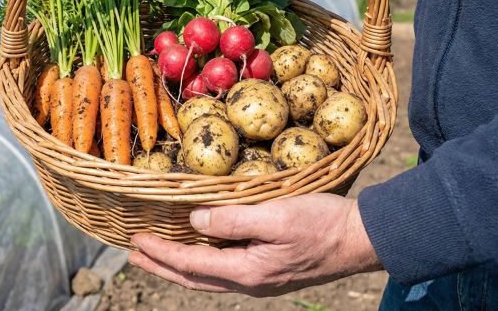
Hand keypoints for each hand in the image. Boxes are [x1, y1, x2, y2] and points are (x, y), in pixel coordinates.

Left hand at [128, 194, 381, 296]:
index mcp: (247, 271)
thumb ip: (232, 219)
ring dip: (179, 265)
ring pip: (208, 275)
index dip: (160, 253)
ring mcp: (261, 278)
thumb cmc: (322, 223)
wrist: (364, 238)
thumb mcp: (275, 215)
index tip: (135, 242)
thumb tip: (194, 220)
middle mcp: (250, 281)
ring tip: (156, 255)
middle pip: (193, 277)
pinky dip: (202, 261)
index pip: (190, 263)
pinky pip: (224, 269)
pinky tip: (199, 250)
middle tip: (133, 255)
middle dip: (161, 266)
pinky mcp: (270, 270)